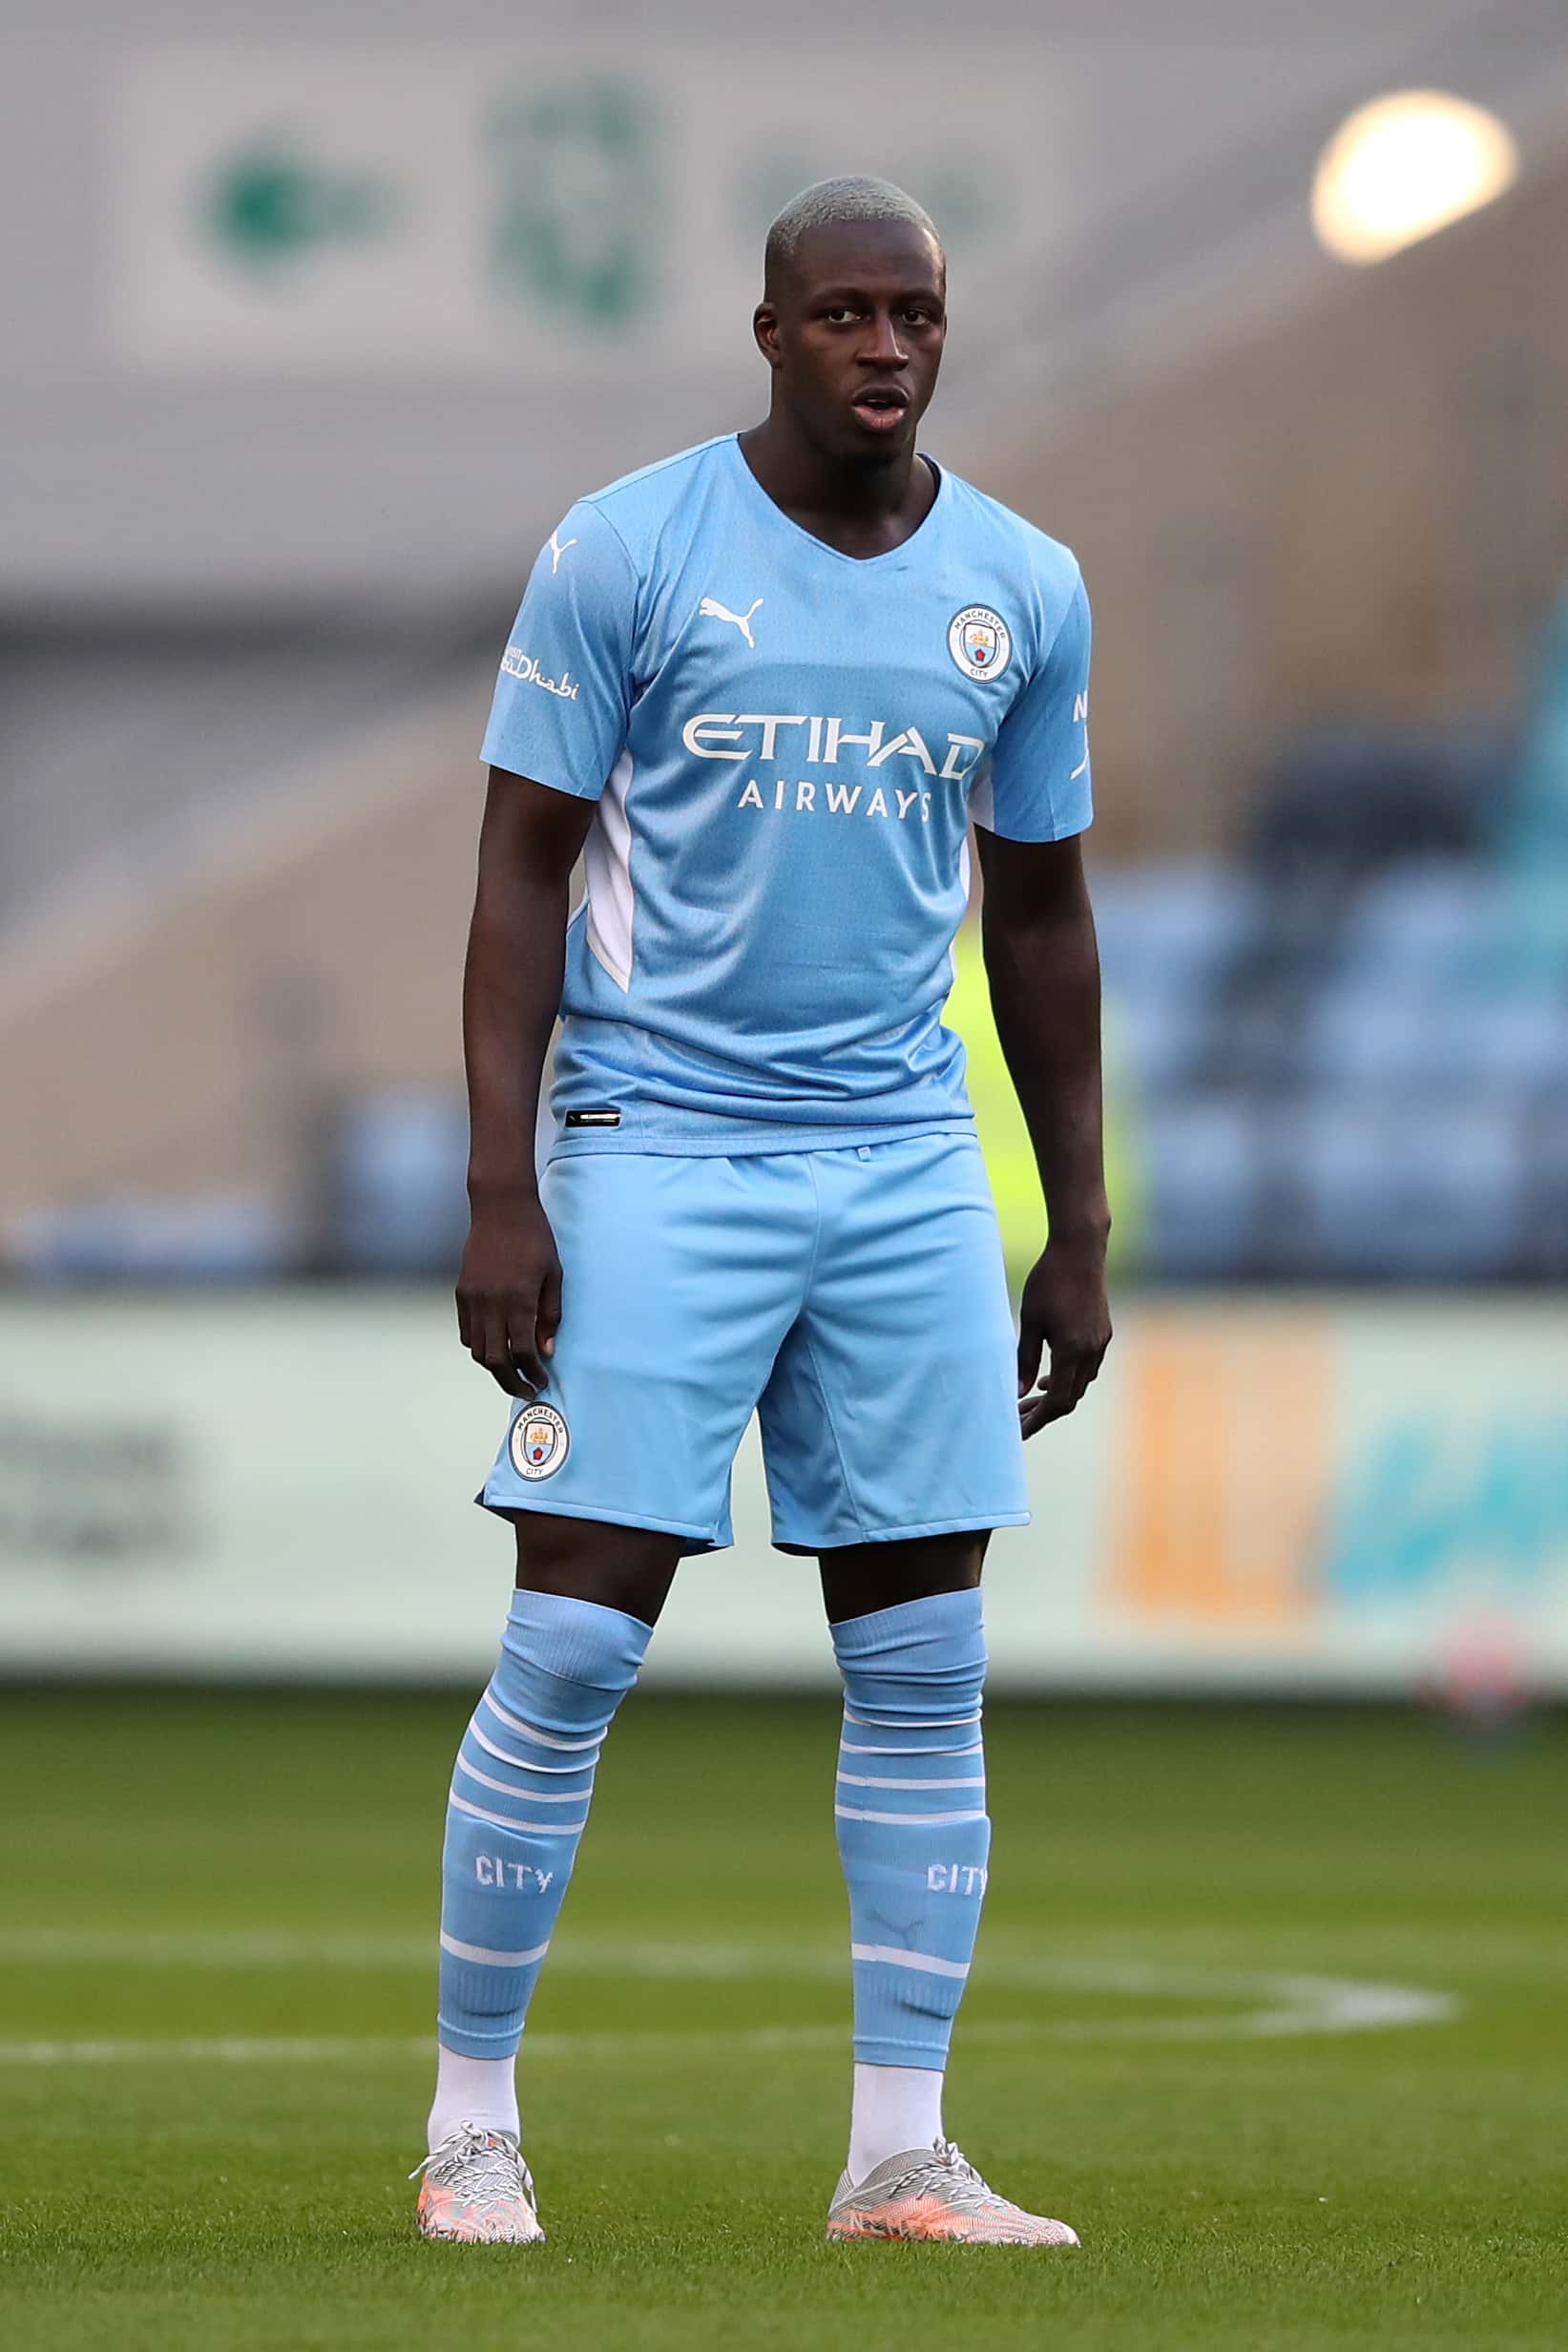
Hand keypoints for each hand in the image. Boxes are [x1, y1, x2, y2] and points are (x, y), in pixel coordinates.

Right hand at [455, 1193, 562, 1398]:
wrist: (500, 1208)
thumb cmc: (534, 1238)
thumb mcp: (554, 1275)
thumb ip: (550, 1315)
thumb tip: (546, 1350)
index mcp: (518, 1299)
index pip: (522, 1352)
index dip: (533, 1373)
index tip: (542, 1382)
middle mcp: (491, 1303)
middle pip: (495, 1360)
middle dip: (512, 1382)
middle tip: (527, 1391)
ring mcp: (472, 1299)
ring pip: (478, 1350)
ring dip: (495, 1367)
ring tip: (513, 1372)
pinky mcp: (462, 1293)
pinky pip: (468, 1332)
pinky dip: (481, 1347)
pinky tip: (497, 1347)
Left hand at [1016, 1233, 1110, 1437]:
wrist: (1080, 1251)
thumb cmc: (1048, 1281)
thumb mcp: (1030, 1321)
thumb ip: (1024, 1359)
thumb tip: (1017, 1392)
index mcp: (1072, 1351)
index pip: (1058, 1401)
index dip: (1038, 1419)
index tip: (1018, 1430)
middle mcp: (1091, 1351)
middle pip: (1070, 1397)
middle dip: (1043, 1412)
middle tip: (1017, 1419)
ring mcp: (1101, 1342)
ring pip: (1081, 1384)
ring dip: (1057, 1395)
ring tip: (1030, 1400)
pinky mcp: (1103, 1332)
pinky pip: (1088, 1368)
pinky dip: (1069, 1378)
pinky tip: (1051, 1375)